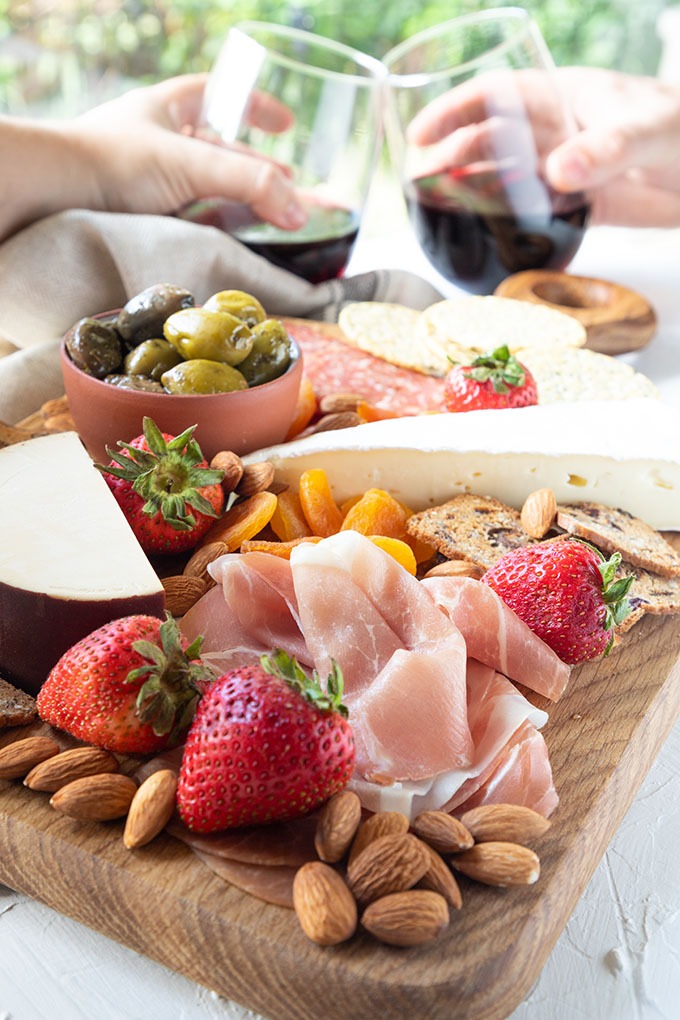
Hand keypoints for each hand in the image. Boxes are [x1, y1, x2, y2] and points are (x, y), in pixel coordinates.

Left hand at [72, 74, 305, 229]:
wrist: (55, 201)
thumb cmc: (113, 164)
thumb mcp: (190, 164)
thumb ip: (248, 183)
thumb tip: (300, 212)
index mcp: (166, 110)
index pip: (219, 97)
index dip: (254, 107)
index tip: (286, 124)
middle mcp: (159, 143)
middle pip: (222, 152)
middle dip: (259, 169)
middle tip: (290, 187)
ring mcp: (151, 183)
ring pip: (209, 189)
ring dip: (244, 204)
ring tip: (276, 219)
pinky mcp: (147, 219)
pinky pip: (193, 220)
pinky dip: (220, 228)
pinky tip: (237, 240)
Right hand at [406, 66, 679, 227]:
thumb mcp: (650, 130)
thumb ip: (607, 148)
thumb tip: (557, 172)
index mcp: (565, 96)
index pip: (496, 96)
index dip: (453, 112)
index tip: (419, 136)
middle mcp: (556, 132)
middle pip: (488, 141)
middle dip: (449, 159)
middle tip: (419, 187)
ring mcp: (564, 171)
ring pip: (503, 180)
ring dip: (471, 195)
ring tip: (438, 215)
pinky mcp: (579, 206)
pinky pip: (530, 216)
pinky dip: (506, 227)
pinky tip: (484, 241)